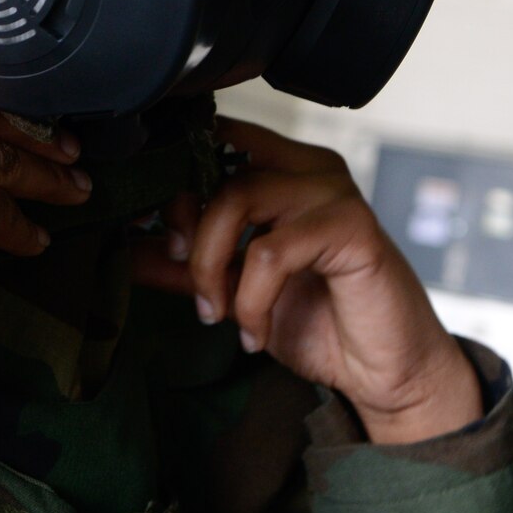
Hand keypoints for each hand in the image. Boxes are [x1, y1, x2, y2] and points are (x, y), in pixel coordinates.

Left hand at [131, 118, 480, 444]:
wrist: (384, 370)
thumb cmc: (320, 321)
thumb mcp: (234, 290)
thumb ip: (187, 265)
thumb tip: (127, 247)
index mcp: (282, 168)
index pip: (213, 142)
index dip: (173, 182)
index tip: (158, 236)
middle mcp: (309, 166)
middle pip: (216, 171)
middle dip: (189, 237)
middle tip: (196, 292)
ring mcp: (333, 191)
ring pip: (238, 198)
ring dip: (212, 267)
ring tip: (219, 313)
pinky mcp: (352, 227)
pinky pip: (270, 251)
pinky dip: (249, 299)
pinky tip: (253, 332)